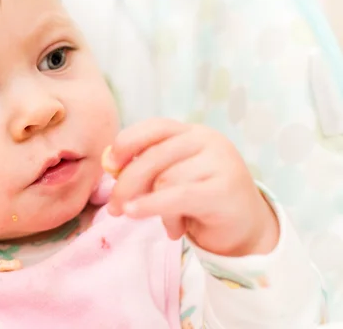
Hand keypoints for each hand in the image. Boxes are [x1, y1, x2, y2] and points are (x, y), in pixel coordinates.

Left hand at [104, 118, 278, 256]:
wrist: (247, 229)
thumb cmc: (201, 202)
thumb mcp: (172, 179)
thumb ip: (146, 168)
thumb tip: (110, 163)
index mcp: (193, 133)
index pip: (154, 127)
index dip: (127, 143)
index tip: (110, 165)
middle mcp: (208, 140)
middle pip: (152, 157)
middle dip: (126, 185)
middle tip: (114, 209)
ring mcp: (219, 162)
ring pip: (163, 180)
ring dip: (153, 207)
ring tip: (168, 224)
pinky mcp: (223, 189)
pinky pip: (175, 196)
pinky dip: (150, 206)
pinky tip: (135, 213)